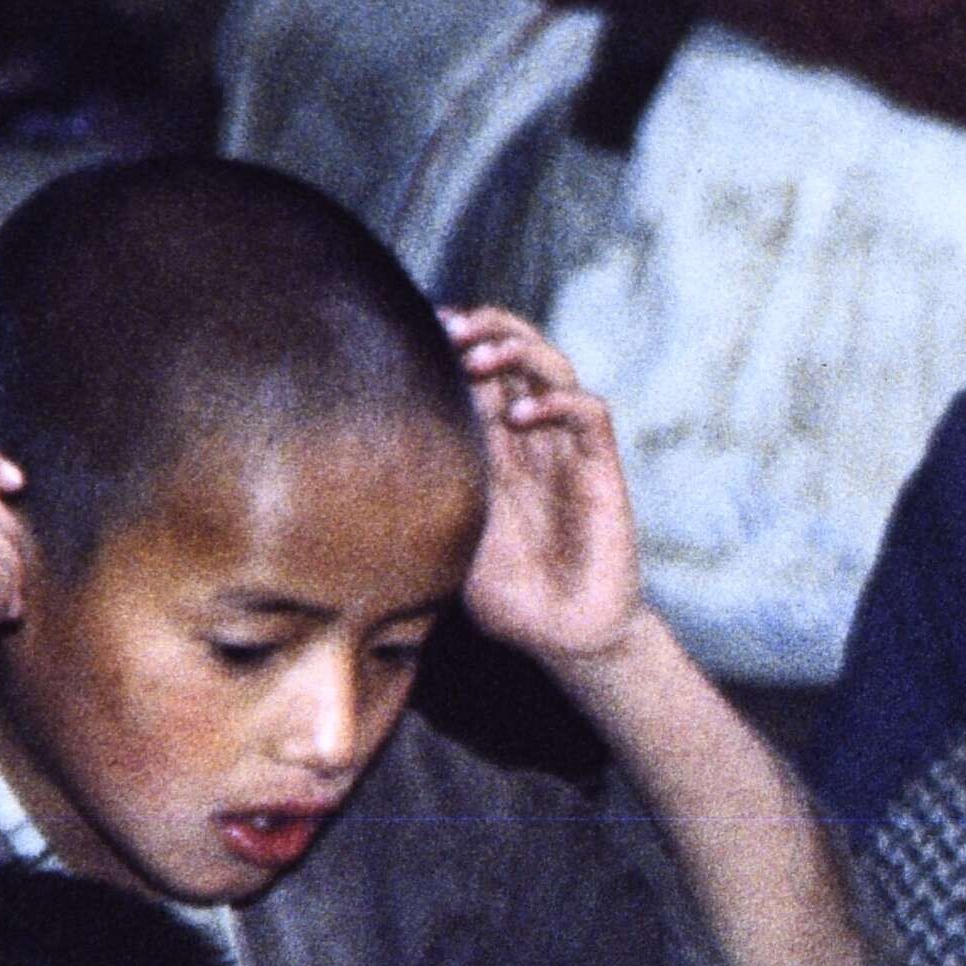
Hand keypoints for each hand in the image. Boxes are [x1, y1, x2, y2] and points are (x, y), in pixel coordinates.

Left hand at [448, 308, 649, 668]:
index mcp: (493, 446)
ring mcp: (567, 449)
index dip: (453, 341)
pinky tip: (522, 419)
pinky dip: (557, 402)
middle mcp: (531, 437)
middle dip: (484, 327)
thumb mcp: (448, 542)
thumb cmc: (506, 597)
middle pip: (515, 349)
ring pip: (553, 367)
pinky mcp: (600, 469)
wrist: (565, 639)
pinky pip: (589, 412)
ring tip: (481, 359)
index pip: (476, 371)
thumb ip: (426, 500)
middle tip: (450, 330)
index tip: (416, 332)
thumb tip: (364, 473)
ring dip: (518, 349)